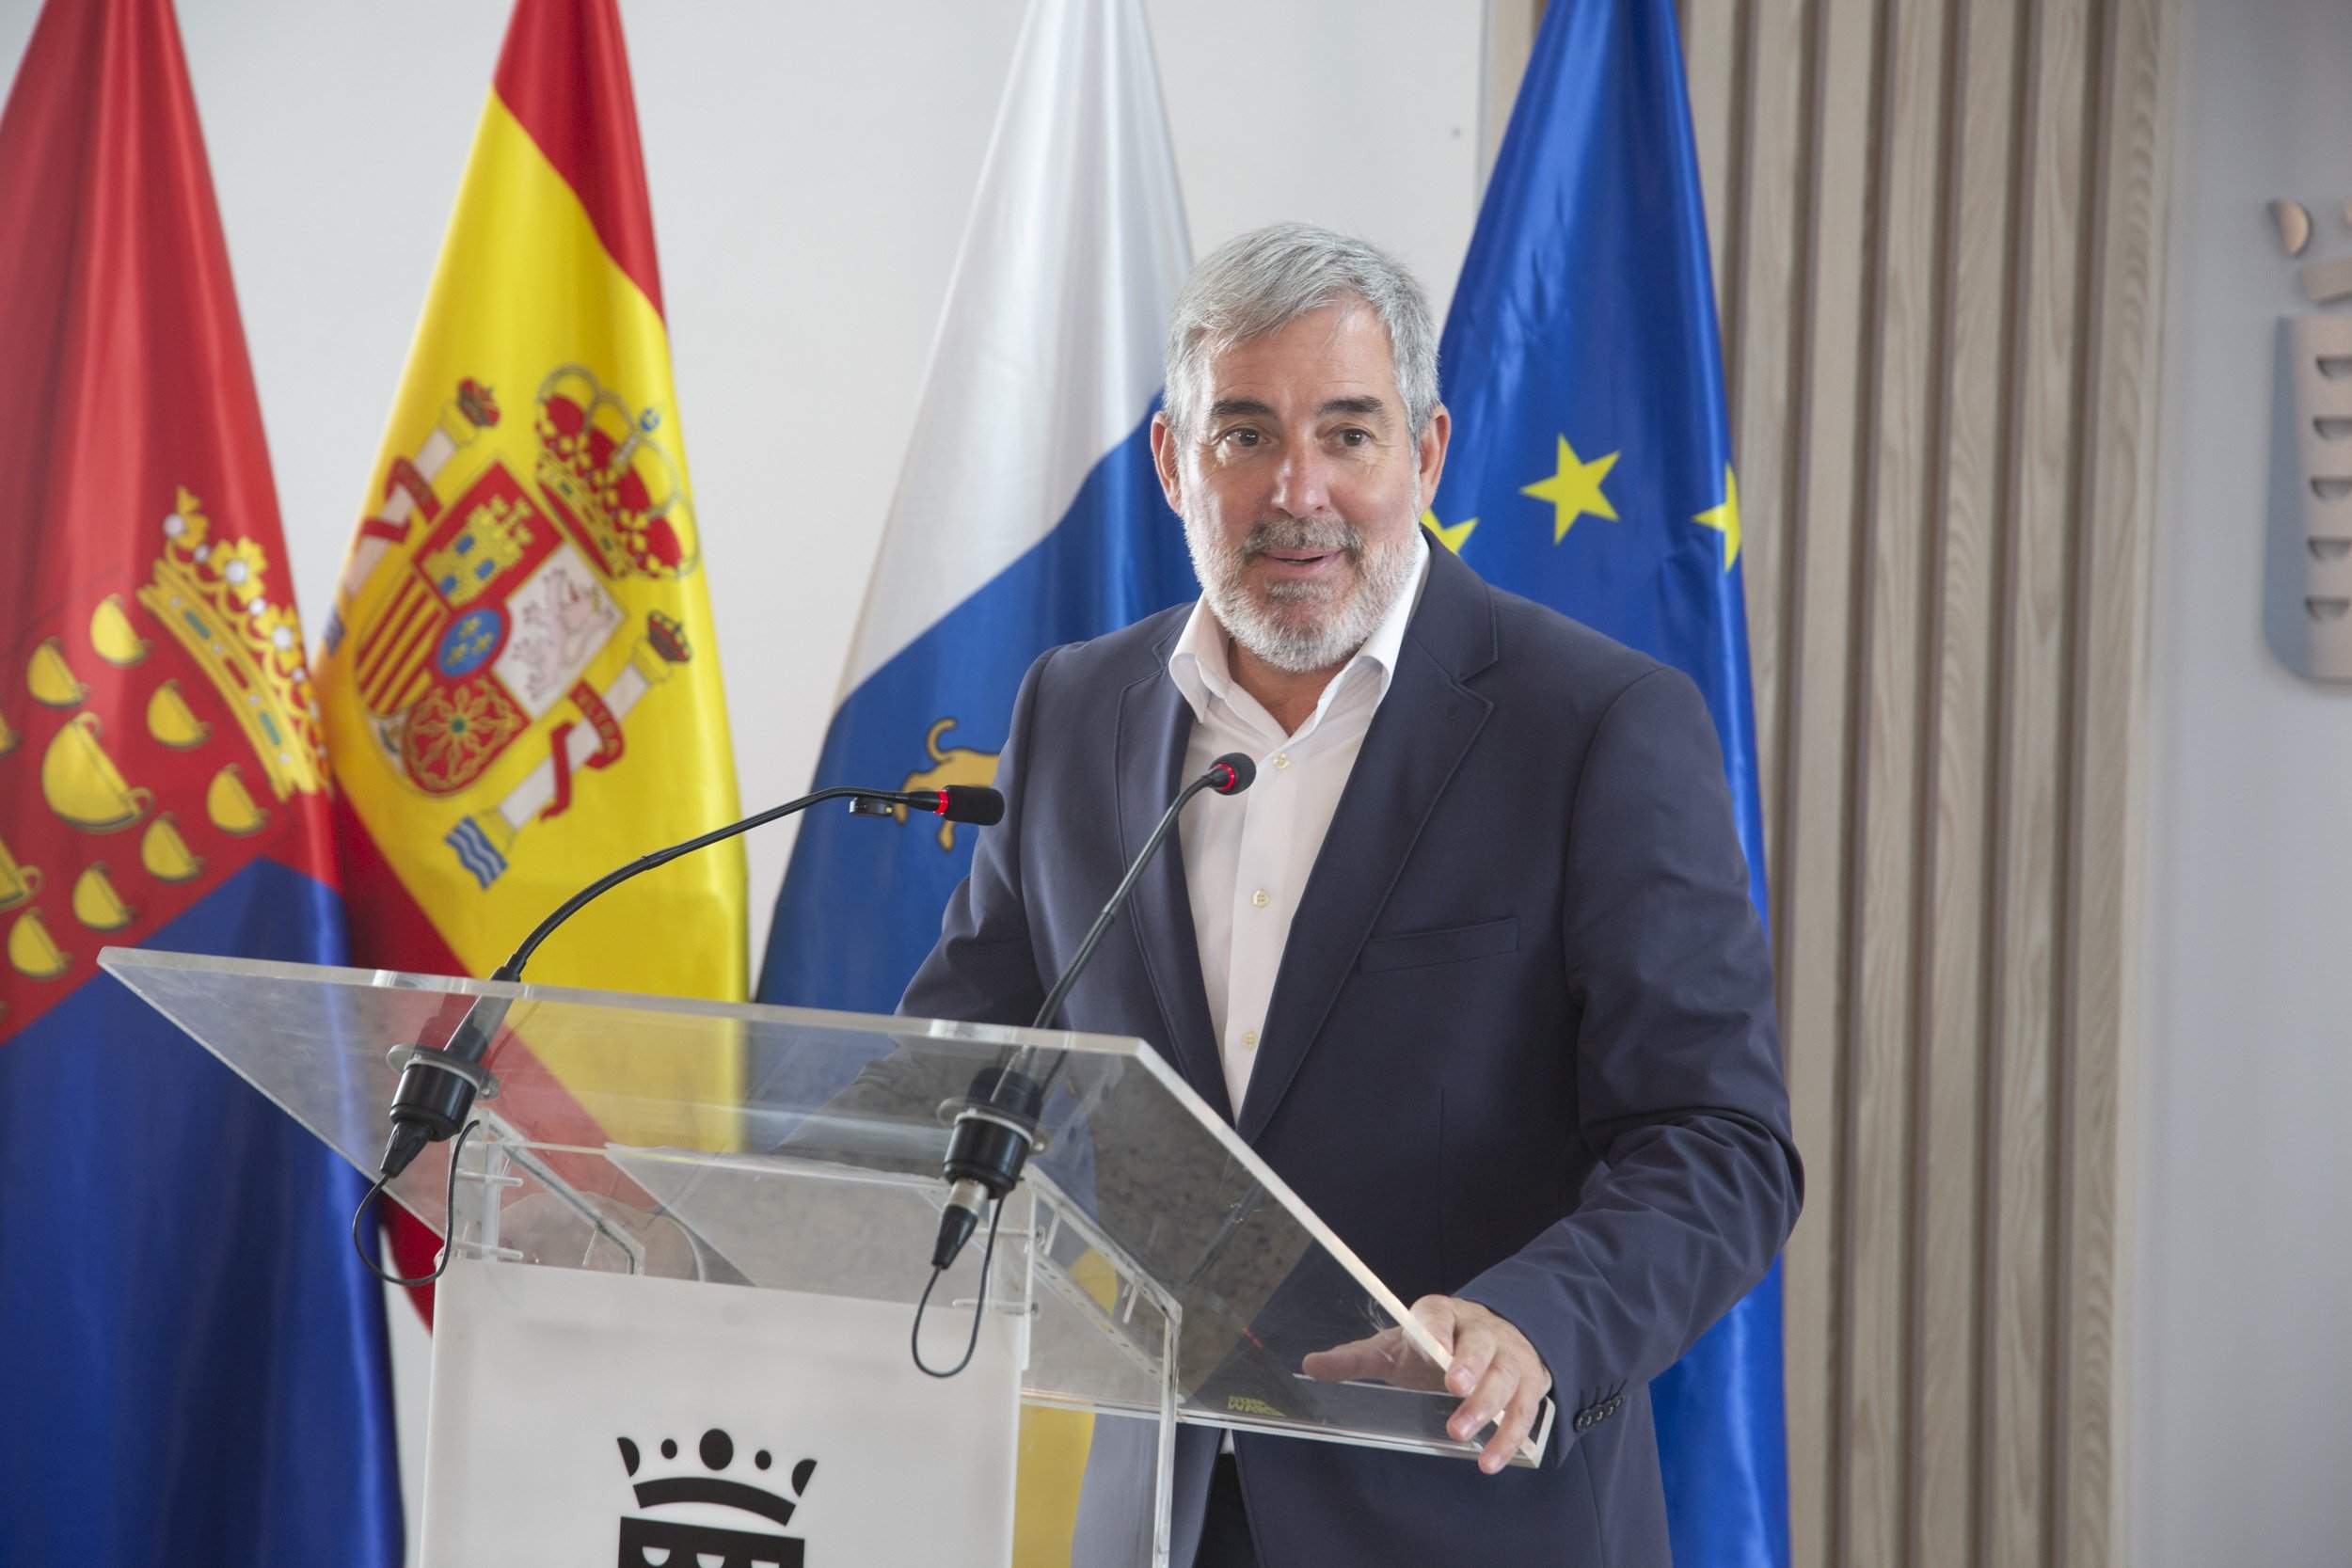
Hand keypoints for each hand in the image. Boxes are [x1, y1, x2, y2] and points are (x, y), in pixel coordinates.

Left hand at [1300, 1294, 1551, 1473]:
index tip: (1433, 1351)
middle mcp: (1481, 1330)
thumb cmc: (1437, 1346)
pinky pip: (1525, 1409)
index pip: (1438, 1315)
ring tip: (1463, 1435)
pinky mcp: (1529, 1384)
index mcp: (1443, 1314)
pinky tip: (1491, 1461)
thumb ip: (1356, 1357)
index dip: (1437, 1330)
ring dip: (1488, 1406)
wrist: (1496, 1337)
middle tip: (1454, 1388)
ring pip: (1505, 1377)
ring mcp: (1509, 1356)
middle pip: (1480, 1345)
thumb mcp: (1395, 1348)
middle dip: (1469, 1366)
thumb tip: (1310, 1365)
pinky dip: (1510, 1436)